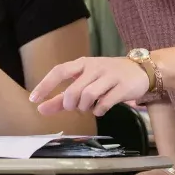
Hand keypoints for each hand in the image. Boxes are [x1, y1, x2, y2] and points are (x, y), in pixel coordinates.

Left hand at [29, 56, 148, 115]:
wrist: (141, 70)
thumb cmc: (107, 77)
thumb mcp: (84, 82)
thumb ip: (62, 97)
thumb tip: (40, 109)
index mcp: (82, 63)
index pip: (59, 71)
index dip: (45, 85)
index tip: (33, 100)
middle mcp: (95, 67)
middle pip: (73, 89)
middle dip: (71, 104)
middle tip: (75, 107)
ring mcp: (109, 76)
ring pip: (88, 96)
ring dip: (85, 107)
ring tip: (90, 107)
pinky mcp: (123, 87)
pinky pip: (104, 104)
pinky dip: (99, 111)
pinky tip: (100, 109)